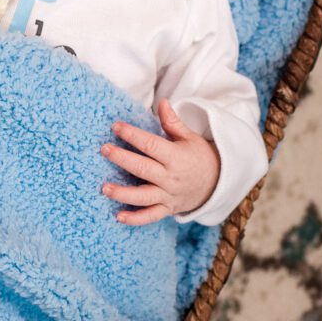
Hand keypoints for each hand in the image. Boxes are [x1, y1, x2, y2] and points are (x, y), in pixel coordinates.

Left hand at [100, 99, 219, 225]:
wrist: (217, 184)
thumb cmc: (198, 157)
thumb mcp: (189, 138)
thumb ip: (173, 122)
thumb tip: (162, 101)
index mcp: (176, 157)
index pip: (151, 145)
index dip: (133, 135)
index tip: (116, 126)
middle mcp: (171, 178)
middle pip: (143, 169)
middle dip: (122, 159)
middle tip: (104, 150)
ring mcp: (169, 196)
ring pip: (144, 197)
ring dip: (123, 193)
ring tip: (104, 188)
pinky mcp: (167, 209)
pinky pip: (150, 216)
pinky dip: (135, 218)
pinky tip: (118, 216)